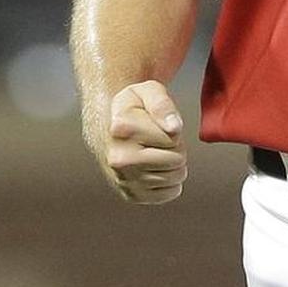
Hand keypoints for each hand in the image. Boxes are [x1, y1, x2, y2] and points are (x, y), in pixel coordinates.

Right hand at [104, 81, 187, 204]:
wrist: (110, 128)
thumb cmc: (134, 108)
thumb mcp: (148, 91)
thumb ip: (162, 104)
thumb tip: (174, 128)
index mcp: (121, 128)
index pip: (174, 138)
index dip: (172, 129)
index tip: (156, 123)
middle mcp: (118, 157)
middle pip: (177, 160)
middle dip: (176, 148)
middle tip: (159, 139)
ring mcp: (123, 179)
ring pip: (176, 177)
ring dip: (173, 164)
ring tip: (156, 151)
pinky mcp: (131, 195)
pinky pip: (170, 193)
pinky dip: (171, 182)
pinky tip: (157, 168)